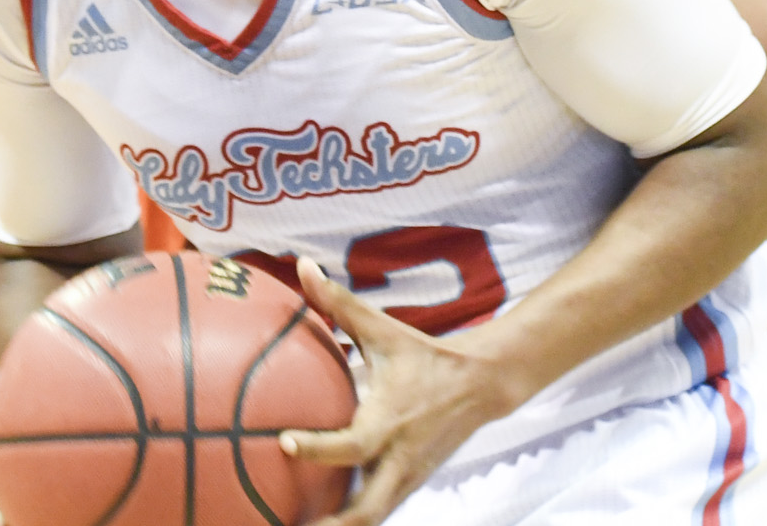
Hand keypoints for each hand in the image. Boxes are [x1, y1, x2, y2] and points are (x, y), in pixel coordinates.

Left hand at [281, 259, 519, 525]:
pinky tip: (319, 522)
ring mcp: (405, 479)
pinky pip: (377, 511)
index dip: (318, 447)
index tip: (284, 443)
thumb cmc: (423, 355)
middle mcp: (397, 458)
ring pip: (372, 520)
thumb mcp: (382, 329)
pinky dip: (352, 523)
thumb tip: (302, 266)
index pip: (351, 443)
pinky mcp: (408, 486)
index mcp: (388, 422)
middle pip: (365, 512)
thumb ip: (339, 303)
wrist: (481, 385)